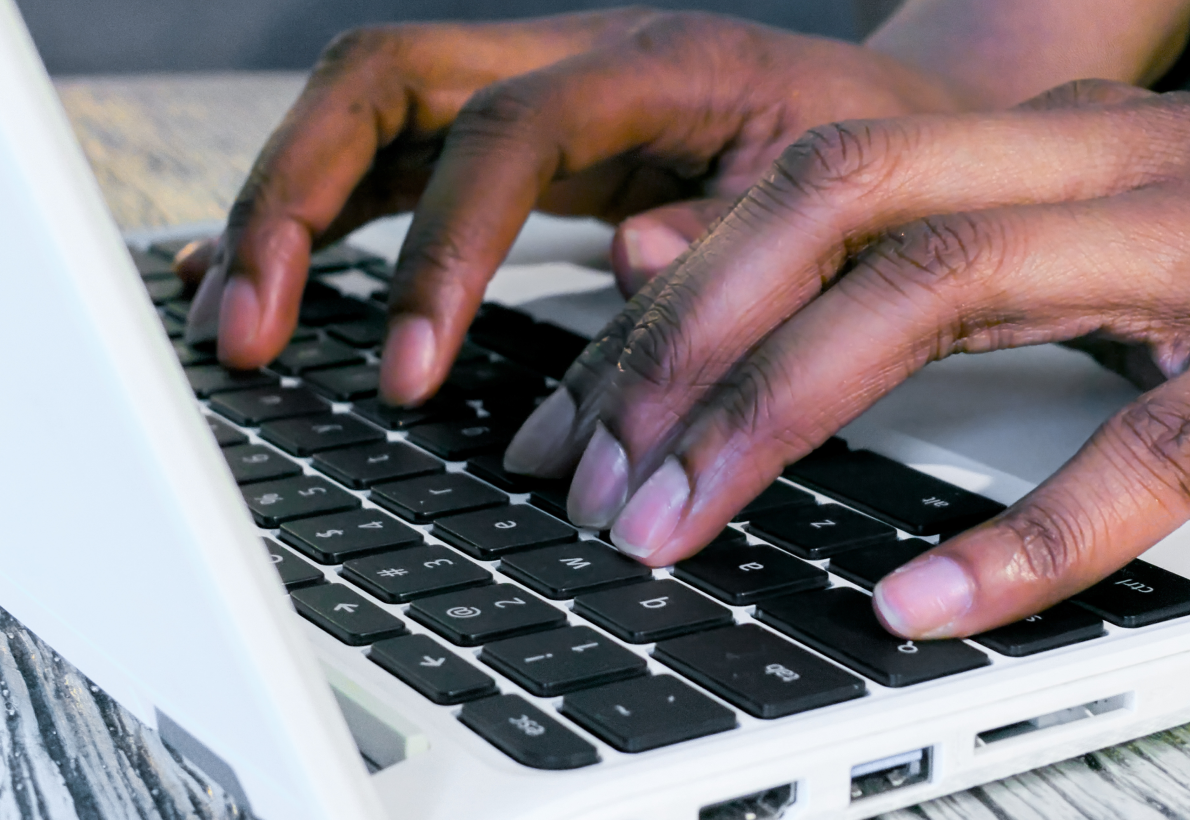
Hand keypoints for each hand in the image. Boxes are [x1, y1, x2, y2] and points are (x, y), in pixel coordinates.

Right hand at [178, 9, 965, 403]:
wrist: (906, 121)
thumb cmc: (879, 166)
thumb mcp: (835, 210)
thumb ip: (733, 245)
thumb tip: (621, 272)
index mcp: (659, 67)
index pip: (506, 132)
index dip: (440, 251)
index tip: (405, 376)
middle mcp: (577, 59)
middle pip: (384, 81)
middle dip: (294, 200)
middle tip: (245, 325)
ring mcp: (539, 91)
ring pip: (366, 113)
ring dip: (283, 206)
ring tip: (233, 312)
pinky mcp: (525, 142)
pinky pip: (396, 160)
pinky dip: (326, 217)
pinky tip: (275, 272)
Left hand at [505, 79, 1189, 638]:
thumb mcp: (1025, 231)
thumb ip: (869, 249)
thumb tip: (664, 268)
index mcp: (1020, 142)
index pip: (794, 189)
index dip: (667, 298)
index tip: (573, 422)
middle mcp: (1088, 165)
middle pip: (834, 209)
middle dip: (690, 345)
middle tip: (597, 483)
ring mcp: (1183, 248)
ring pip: (942, 287)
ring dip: (780, 414)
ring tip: (679, 525)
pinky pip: (1144, 447)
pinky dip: (1023, 534)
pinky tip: (916, 602)